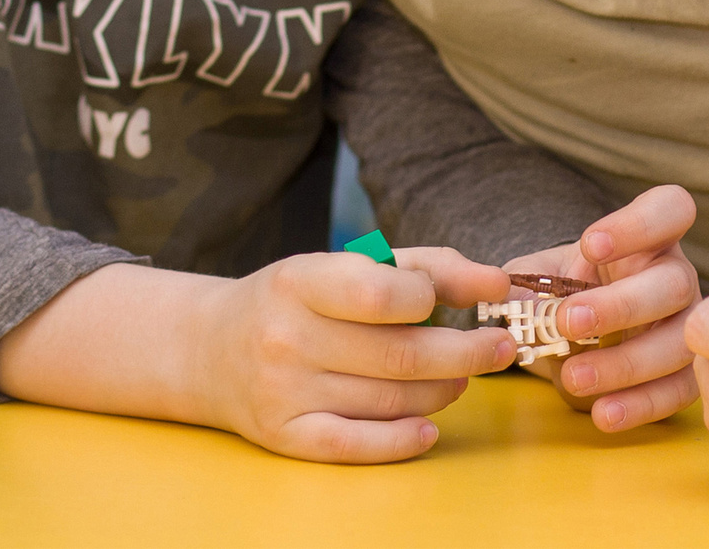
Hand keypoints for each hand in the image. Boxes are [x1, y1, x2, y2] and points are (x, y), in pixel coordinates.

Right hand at [196, 244, 516, 461]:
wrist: (209, 349)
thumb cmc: (296, 300)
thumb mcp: (346, 265)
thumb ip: (424, 267)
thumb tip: (497, 284)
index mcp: (301, 281)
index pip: (380, 293)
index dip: (431, 297)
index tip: (457, 298)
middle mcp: (287, 338)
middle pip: (399, 355)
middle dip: (465, 353)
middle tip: (499, 348)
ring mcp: (284, 392)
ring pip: (388, 400)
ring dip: (442, 390)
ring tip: (460, 377)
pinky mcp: (284, 436)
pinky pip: (355, 444)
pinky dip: (402, 440)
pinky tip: (430, 426)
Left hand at [504, 183, 701, 432]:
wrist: (573, 338)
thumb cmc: (563, 295)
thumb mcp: (538, 277)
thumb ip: (522, 284)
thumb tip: (507, 303)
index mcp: (650, 240)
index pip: (669, 209)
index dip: (638, 225)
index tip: (591, 244)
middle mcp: (677, 277)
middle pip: (674, 283)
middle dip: (622, 305)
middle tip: (568, 322)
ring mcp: (687, 327)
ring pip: (680, 342)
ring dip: (627, 363)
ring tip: (573, 377)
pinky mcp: (686, 373)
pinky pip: (679, 391)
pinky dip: (641, 404)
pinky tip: (603, 412)